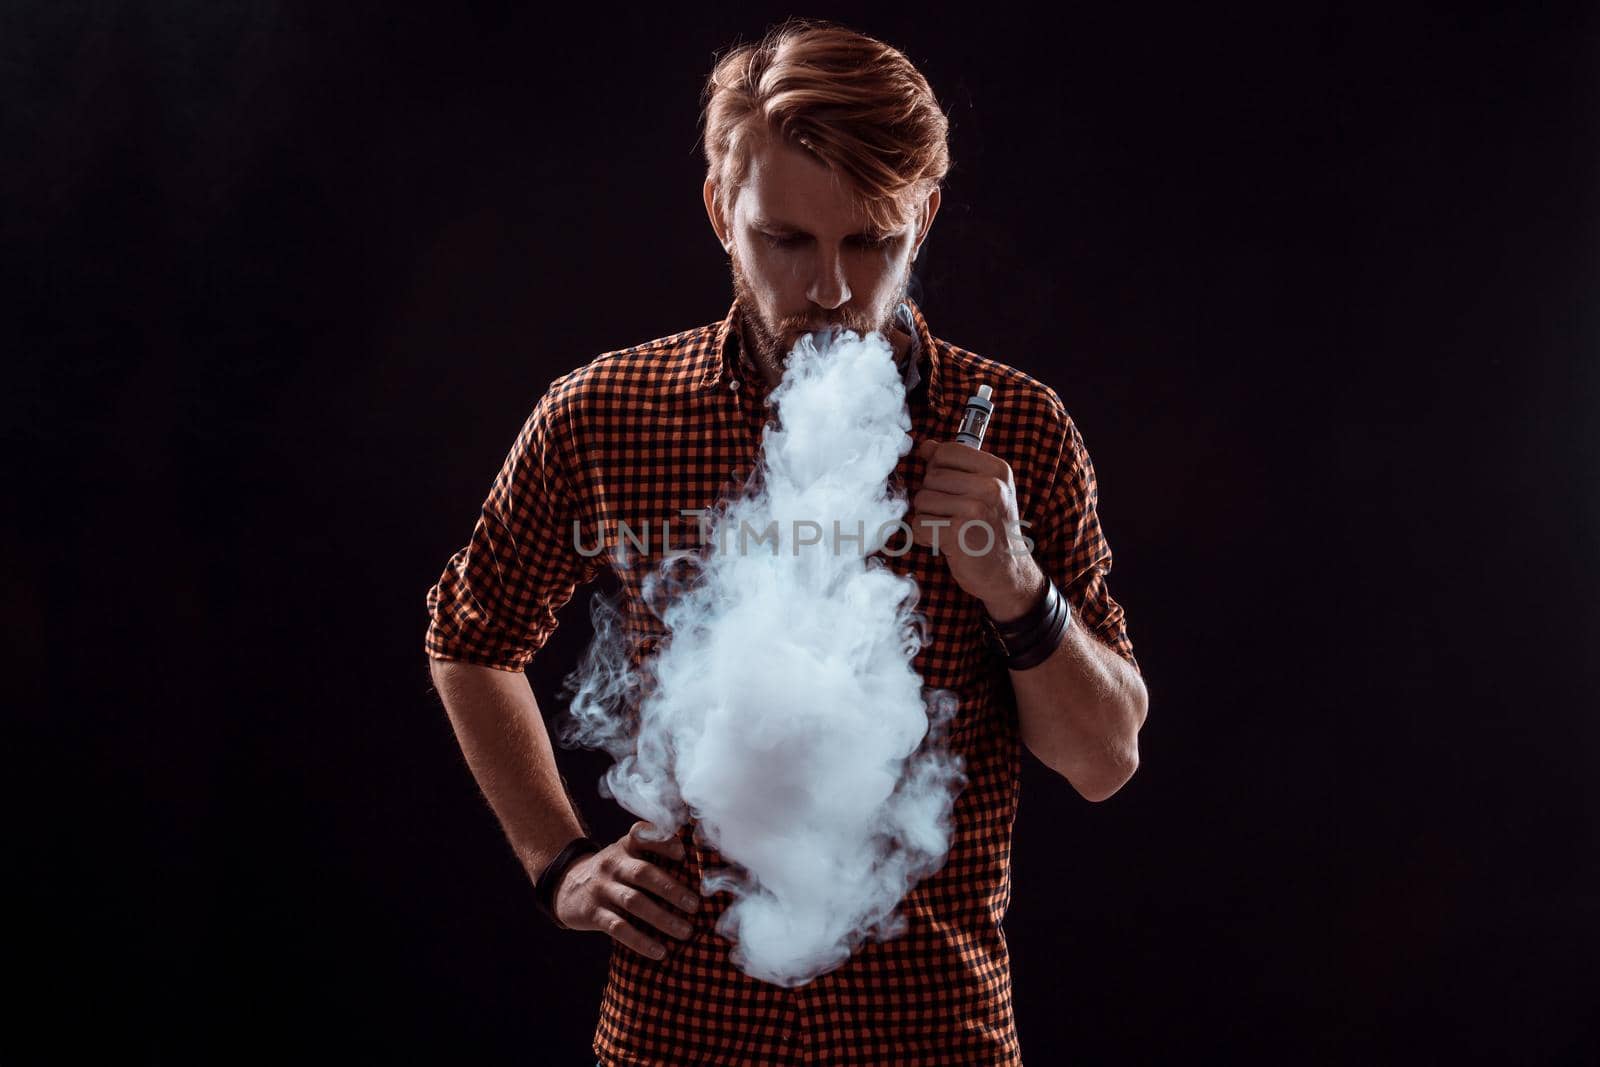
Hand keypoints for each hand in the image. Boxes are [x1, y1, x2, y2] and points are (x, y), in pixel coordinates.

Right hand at [552, 820, 700, 959]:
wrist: (564, 885)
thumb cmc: (610, 872)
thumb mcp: (624, 854)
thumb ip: (651, 854)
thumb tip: (694, 864)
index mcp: (625, 847)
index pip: (642, 836)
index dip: (663, 842)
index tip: (683, 854)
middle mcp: (613, 864)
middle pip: (644, 873)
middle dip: (672, 889)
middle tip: (695, 906)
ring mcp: (601, 888)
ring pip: (634, 903)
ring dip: (662, 918)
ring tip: (685, 932)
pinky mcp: (592, 912)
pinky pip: (618, 927)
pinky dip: (640, 940)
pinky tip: (659, 952)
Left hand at [910, 438, 1045, 619]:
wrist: (1007, 572)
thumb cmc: (990, 529)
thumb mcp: (982, 490)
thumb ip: (954, 465)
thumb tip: (926, 446)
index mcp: (997, 470)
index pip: (946, 451)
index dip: (938, 470)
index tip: (952, 490)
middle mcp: (990, 487)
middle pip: (930, 477)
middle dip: (932, 499)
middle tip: (953, 516)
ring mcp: (975, 509)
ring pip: (921, 500)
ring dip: (928, 518)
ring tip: (950, 529)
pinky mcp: (958, 533)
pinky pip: (919, 525)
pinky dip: (924, 537)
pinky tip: (944, 543)